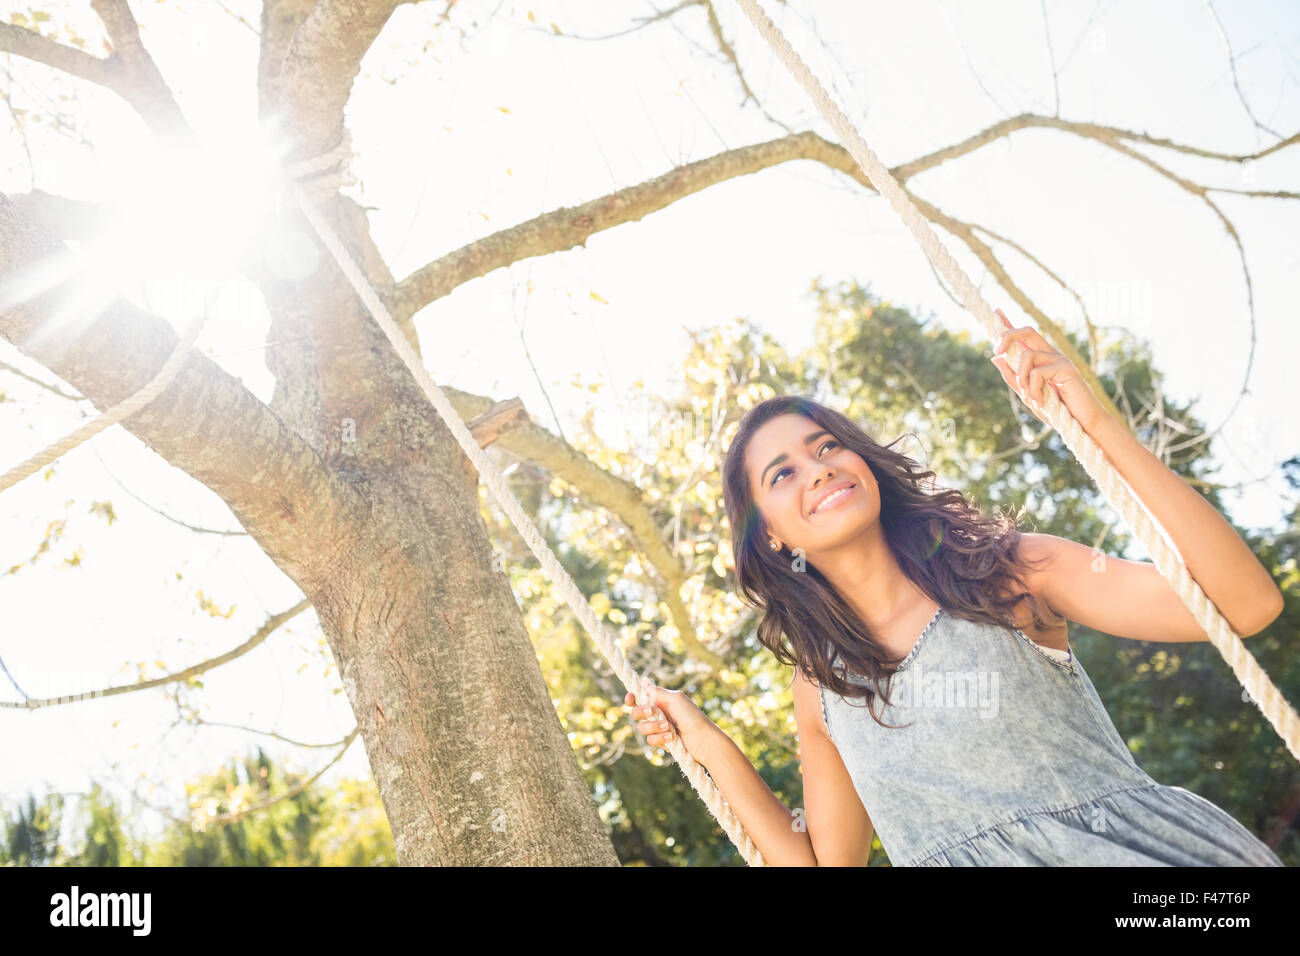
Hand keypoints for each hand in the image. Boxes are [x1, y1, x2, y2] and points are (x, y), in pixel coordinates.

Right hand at [623, 683, 721, 765]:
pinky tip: (672, 738)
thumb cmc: (692, 716)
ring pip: (642, 728)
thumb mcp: (675, 699)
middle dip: (641, 712)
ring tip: (669, 728)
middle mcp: (657, 713)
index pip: (639, 698)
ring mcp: (658, 728)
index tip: (630, 698)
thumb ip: (657, 692)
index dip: (631, 698)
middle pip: (636, 714)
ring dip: (654, 727)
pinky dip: (660, 739)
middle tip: (652, 711)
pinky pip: (650, 740)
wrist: (703, 740)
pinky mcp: (661, 741)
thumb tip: (642, 680)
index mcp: (660, 701)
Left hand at [989, 308, 1104, 432]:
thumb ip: (1012, 377)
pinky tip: (1039, 401)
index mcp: (1040, 358)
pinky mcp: (1065, 367)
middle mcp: (1050, 354)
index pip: (1023, 337)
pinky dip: (1033, 389)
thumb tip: (995, 357)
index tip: (996, 311)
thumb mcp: (1027, 393)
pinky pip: (1037, 372)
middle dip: (1007, 335)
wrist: (1080, 423)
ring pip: (1027, 355)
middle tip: (996, 350)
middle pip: (1026, 332)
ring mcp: (1059, 358)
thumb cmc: (1056, 409)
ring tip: (1030, 396)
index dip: (1009, 324)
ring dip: (1021, 378)